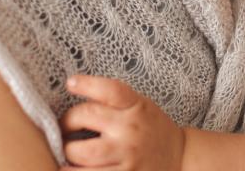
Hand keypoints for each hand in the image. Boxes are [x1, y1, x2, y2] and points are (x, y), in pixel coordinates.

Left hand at [60, 75, 184, 170]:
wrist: (181, 156)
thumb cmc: (152, 128)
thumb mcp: (140, 105)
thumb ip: (114, 101)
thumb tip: (73, 91)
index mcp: (135, 106)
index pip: (110, 89)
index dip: (87, 84)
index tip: (70, 83)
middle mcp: (130, 129)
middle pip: (86, 117)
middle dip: (66, 123)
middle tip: (63, 128)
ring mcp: (127, 156)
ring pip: (82, 153)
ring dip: (66, 153)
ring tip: (66, 151)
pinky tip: (71, 169)